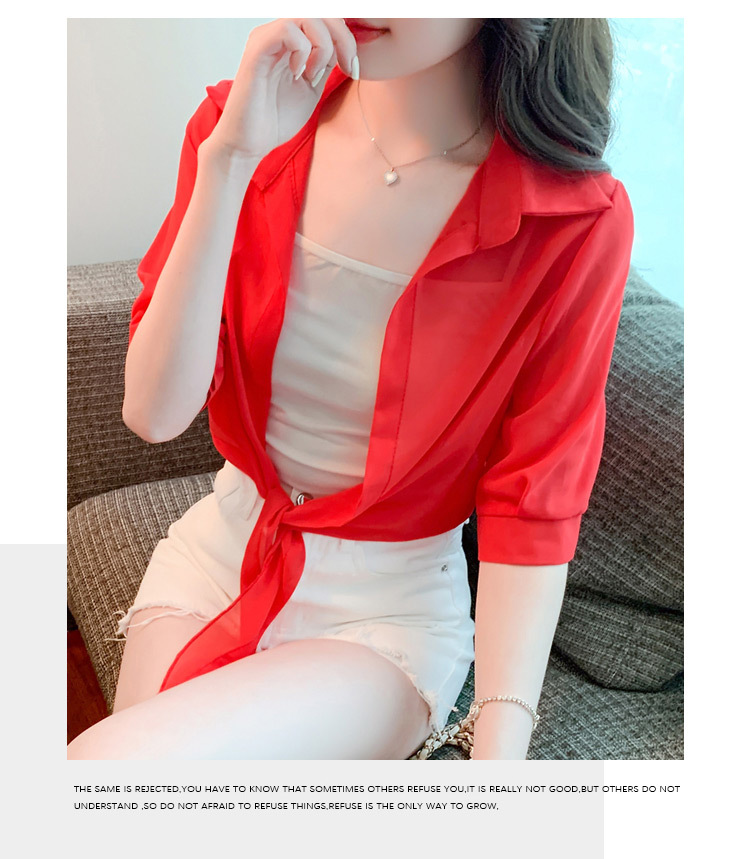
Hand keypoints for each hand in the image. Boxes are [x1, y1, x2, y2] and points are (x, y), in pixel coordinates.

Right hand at [200, 18, 357, 162]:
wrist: (250, 143)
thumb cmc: (276, 119)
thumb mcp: (312, 89)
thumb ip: (325, 65)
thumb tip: (344, 49)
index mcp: (292, 42)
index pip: (326, 20)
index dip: (347, 38)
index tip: (353, 70)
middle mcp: (279, 35)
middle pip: (321, 12)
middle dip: (342, 38)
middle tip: (346, 67)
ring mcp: (267, 40)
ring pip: (307, 16)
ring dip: (323, 45)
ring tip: (314, 75)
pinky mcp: (257, 50)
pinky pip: (287, 30)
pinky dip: (302, 50)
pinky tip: (298, 74)